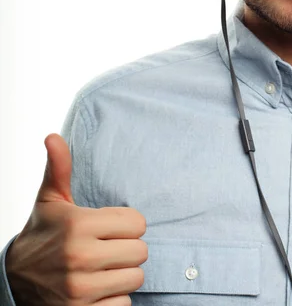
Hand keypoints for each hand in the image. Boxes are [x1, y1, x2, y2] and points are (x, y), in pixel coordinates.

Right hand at [5, 133, 147, 304]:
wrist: (14, 280)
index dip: (127, 224)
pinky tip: (98, 289)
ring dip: (124, 274)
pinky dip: (115, 299)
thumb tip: (53, 136)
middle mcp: (80, 258)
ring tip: (103, 268)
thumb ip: (59, 167)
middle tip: (108, 248)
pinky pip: (124, 305)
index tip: (111, 227)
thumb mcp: (50, 199)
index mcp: (78, 225)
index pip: (138, 223)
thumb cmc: (43, 232)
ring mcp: (80, 290)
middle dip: (128, 249)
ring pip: (136, 278)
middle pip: (141, 252)